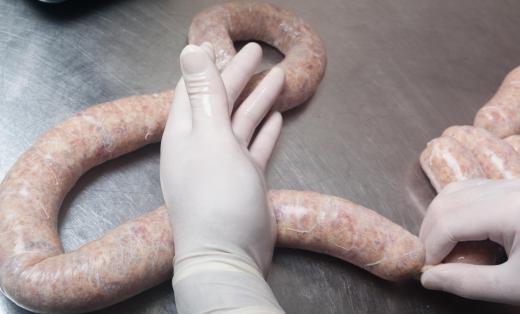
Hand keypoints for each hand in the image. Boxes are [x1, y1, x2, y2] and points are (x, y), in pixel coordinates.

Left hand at [160, 42, 284, 312]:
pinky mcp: (244, 180)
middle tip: (259, 53)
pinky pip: (254, 148)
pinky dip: (264, 132)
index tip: (230, 46)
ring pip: (241, 123)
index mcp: (185, 132)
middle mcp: (202, 145)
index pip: (196, 89)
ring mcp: (225, 164)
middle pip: (221, 102)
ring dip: (257, 100)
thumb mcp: (210, 137)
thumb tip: (190, 50)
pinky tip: (276, 118)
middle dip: (239, 76)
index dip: (213, 66)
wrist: (228, 254)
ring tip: (277, 77)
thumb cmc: (216, 194)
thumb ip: (205, 95)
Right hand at [419, 179, 519, 304]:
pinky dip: (458, 208)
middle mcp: (508, 188)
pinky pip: (473, 189)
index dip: (431, 248)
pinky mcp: (514, 188)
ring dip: (441, 218)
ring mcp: (511, 184)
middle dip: (431, 233)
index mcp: (509, 209)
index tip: (429, 272)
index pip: (449, 221)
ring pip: (456, 190)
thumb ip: (470, 283)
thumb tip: (428, 279)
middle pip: (447, 201)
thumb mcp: (516, 286)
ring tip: (444, 247)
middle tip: (433, 262)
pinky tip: (463, 231)